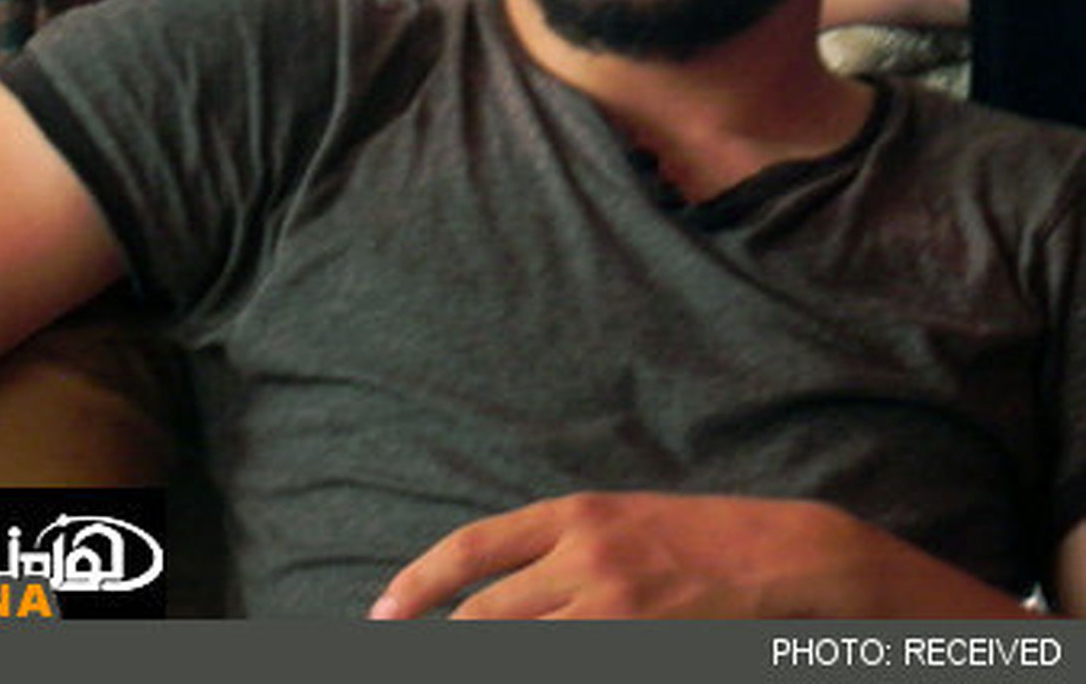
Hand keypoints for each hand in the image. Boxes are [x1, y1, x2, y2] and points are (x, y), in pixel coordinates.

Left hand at [368, 490, 1037, 620]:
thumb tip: (506, 587)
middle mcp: (585, 556)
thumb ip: (571, 549)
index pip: (475, 548)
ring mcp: (612, 606)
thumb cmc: (712, 542)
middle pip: (483, 616)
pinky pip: (565, 665)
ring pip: (514, 646)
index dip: (419, 583)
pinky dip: (541, 666)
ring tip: (452, 662)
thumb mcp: (633, 525)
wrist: (797, 559)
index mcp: (580, 514)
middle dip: (440, 644)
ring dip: (484, 656)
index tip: (383, 613)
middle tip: (404, 656)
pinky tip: (530, 664)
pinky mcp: (639, 645)